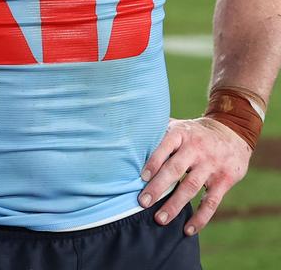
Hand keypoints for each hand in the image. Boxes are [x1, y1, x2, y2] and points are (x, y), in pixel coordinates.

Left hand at [139, 117, 251, 234]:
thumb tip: (125, 136)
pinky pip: (211, 202)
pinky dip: (200, 218)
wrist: (232, 132)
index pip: (165, 147)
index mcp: (181, 133)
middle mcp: (196, 148)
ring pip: (191, 187)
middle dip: (158, 187)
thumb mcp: (177, 125)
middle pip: (175, 169)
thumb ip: (156, 131)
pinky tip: (188, 230)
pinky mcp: (224, 180)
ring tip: (160, 219)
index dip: (153, 162)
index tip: (141, 177)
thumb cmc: (193, 132)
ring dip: (175, 205)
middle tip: (142, 203)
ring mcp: (211, 165)